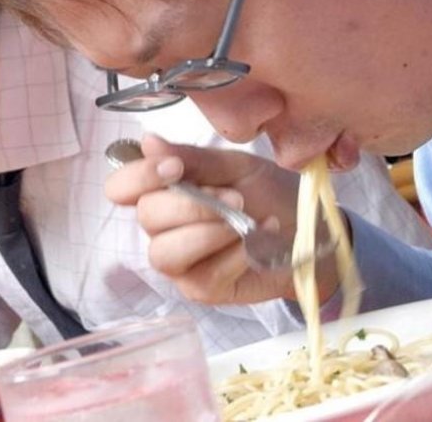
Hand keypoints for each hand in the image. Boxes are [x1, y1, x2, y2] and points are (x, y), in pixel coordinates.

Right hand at [106, 134, 340, 304]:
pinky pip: (203, 274)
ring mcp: (180, 263)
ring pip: (165, 252)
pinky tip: (259, 241)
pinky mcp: (202, 290)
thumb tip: (148, 142)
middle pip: (147, 217)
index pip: (121, 187)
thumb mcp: (236, 167)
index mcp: (164, 192)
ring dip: (208, 233)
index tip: (176, 169)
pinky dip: (234, 254)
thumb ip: (193, 159)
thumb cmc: (270, 195)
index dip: (139, 177)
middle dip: (192, 205)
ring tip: (245, 222)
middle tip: (236, 198)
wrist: (309, 231)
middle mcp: (162, 229)